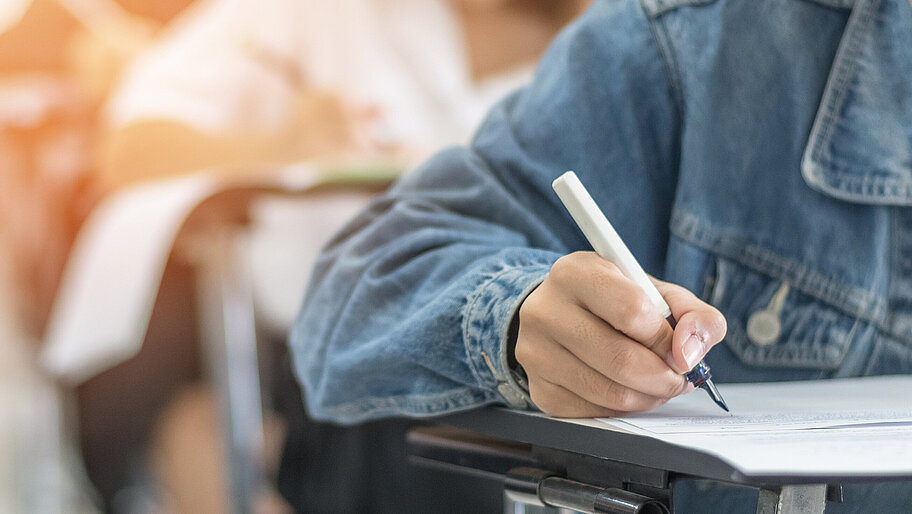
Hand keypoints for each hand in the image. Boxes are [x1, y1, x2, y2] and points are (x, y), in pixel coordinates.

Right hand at [514, 251, 726, 416]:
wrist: (558, 315)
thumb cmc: (613, 302)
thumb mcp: (655, 292)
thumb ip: (693, 314)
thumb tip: (690, 354)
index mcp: (575, 273)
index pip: (632, 311)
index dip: (665, 338)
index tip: (677, 348)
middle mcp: (545, 311)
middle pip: (621, 359)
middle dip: (664, 377)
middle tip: (678, 377)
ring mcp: (535, 353)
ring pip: (610, 392)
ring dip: (648, 397)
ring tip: (658, 385)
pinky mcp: (539, 389)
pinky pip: (594, 412)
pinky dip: (623, 409)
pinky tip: (629, 392)